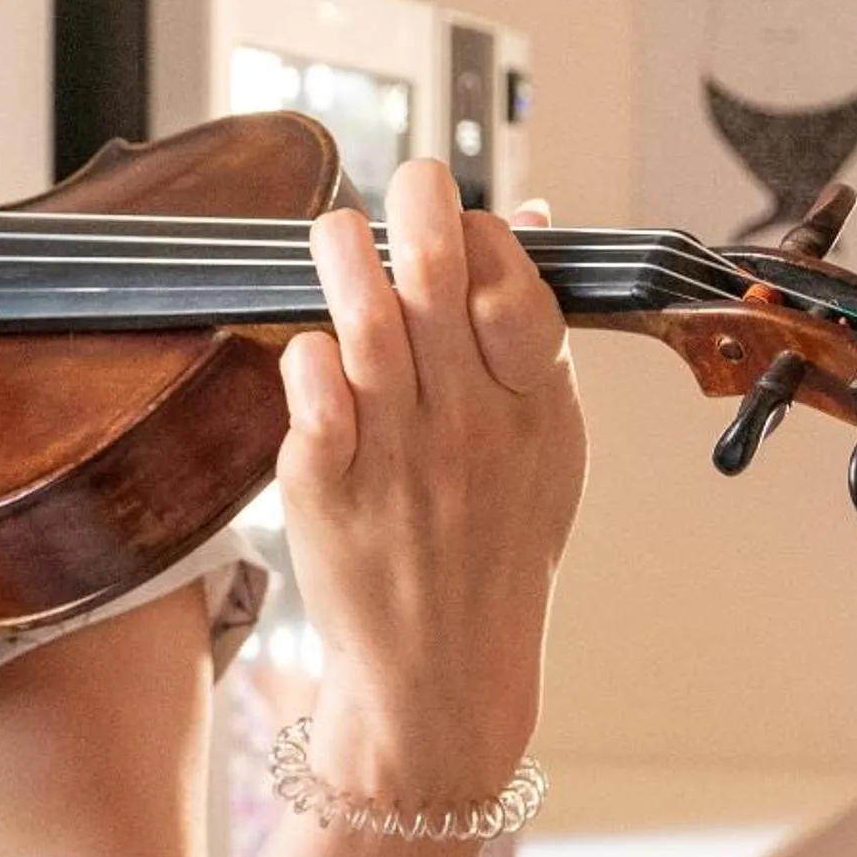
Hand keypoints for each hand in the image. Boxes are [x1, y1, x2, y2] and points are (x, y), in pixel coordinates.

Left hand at [274, 161, 586, 808]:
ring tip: (336, 230)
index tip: (467, 217)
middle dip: (424, 215)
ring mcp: (395, 462)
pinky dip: (309, 365)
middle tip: (410, 182)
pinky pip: (313, 407)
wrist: (443, 675)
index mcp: (530, 411)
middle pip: (442, 293)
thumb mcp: (547, 443)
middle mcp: (467, 431)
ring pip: (369, 334)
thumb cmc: (494, 546)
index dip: (489, 238)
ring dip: (349, 266)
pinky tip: (308, 344)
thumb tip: (530, 213)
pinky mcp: (327, 494)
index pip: (518, 296)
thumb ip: (533, 328)